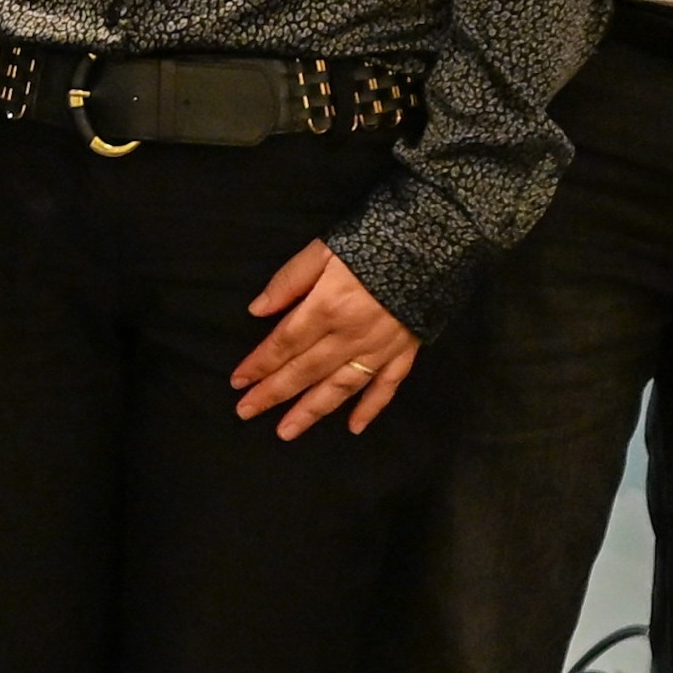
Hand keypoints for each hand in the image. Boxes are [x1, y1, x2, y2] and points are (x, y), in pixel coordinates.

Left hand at [231, 241, 417, 436]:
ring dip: (312, 411)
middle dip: (273, 394)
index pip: (284, 343)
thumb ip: (289, 281)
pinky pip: (387, 386)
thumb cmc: (374, 241)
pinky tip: (354, 427)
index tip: (237, 382)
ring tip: (286, 432)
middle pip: (305, 371)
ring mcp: (381, 347)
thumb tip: (257, 311)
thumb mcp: (323, 251)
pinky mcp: (406, 350)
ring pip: (341, 386)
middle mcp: (351, 335)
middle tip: (246, 412)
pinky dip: (371, 408)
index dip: (259, 364)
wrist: (436, 241)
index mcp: (327, 308)